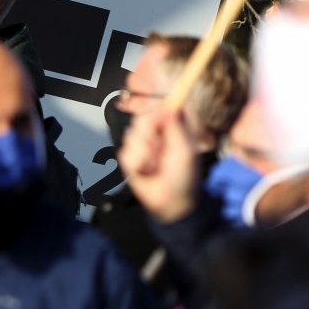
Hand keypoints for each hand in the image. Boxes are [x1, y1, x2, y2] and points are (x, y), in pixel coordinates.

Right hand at [117, 109, 199, 224]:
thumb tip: (172, 104)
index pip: (160, 106)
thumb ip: (176, 127)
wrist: (169, 203)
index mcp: (173, 127)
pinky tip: (145, 170)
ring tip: (154, 164)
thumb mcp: (185, 151)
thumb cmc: (184, 178)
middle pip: (141, 118)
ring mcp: (143, 144)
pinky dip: (136, 164)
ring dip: (143, 153)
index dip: (155, 109)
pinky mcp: (131, 156)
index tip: (157, 118)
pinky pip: (124, 152)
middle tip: (159, 149)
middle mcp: (157, 132)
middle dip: (148, 135)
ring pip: (131, 135)